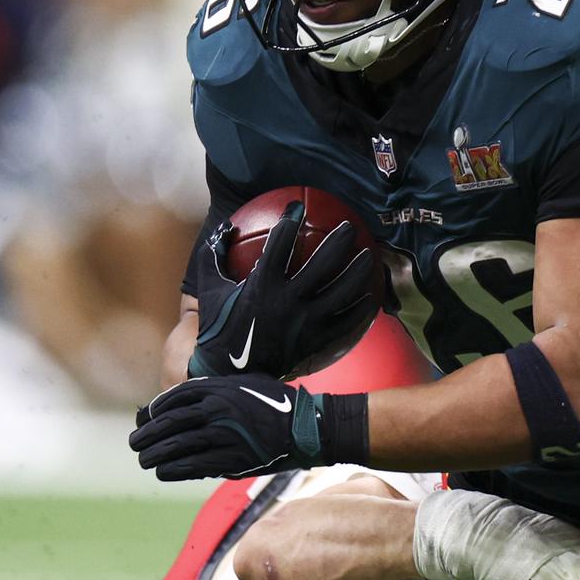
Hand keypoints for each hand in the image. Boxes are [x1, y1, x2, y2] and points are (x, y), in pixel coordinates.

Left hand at [130, 376, 334, 480]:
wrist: (307, 428)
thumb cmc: (276, 403)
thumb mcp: (246, 383)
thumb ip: (216, 388)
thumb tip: (182, 400)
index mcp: (219, 390)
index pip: (173, 400)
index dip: (153, 412)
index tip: (144, 420)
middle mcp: (217, 411)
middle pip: (169, 424)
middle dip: (146, 436)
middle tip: (134, 443)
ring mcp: (224, 437)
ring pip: (177, 448)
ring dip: (155, 456)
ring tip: (145, 461)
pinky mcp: (233, 460)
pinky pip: (194, 467)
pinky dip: (174, 470)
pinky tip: (164, 472)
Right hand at [190, 201, 379, 378]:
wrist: (231, 372)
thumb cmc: (219, 327)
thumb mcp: (210, 289)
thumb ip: (215, 257)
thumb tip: (224, 229)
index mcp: (262, 284)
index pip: (280, 244)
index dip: (290, 221)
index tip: (298, 207)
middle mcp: (288, 300)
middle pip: (323, 264)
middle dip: (339, 241)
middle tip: (349, 228)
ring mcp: (306, 322)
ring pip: (342, 292)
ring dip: (357, 271)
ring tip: (367, 256)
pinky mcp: (316, 340)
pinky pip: (345, 321)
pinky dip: (359, 308)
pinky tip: (369, 297)